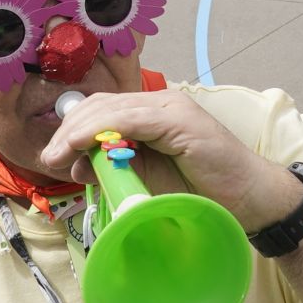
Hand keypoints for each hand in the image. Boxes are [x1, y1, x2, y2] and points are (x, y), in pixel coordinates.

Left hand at [39, 89, 287, 231]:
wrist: (252, 200)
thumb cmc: (205, 192)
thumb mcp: (150, 177)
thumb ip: (119, 165)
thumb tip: (80, 162)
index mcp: (154, 113)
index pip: (103, 109)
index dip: (73, 129)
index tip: (54, 157)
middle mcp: (162, 102)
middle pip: (101, 105)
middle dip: (69, 130)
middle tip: (50, 159)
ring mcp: (173, 108)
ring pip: (111, 109)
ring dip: (78, 132)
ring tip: (59, 157)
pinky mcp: (181, 121)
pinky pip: (132, 119)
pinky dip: (103, 130)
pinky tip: (83, 147)